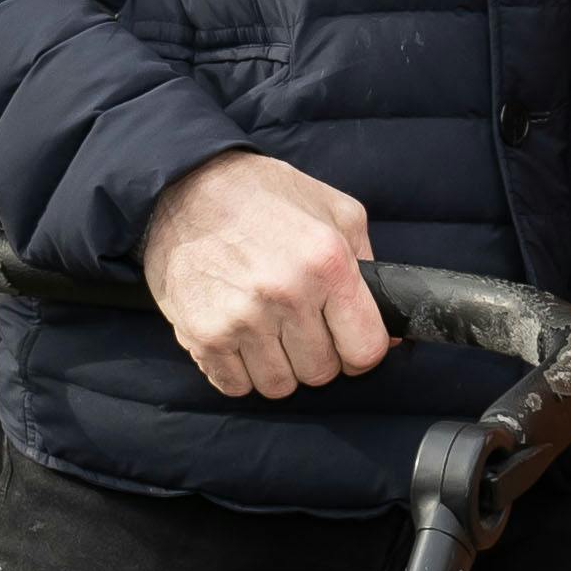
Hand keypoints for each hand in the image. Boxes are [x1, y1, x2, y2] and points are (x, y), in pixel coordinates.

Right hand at [143, 151, 388, 400]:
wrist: (183, 185)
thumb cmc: (263, 196)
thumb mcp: (333, 210)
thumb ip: (368, 266)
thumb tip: (387, 332)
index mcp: (328, 262)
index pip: (365, 349)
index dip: (360, 353)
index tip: (347, 343)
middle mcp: (287, 294)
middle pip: (321, 372)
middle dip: (315, 355)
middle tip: (298, 327)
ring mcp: (242, 318)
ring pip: (279, 385)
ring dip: (277, 366)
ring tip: (265, 330)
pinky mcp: (203, 334)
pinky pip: (235, 385)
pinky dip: (238, 371)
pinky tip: (236, 337)